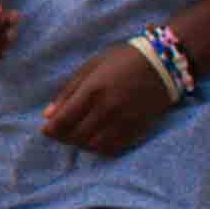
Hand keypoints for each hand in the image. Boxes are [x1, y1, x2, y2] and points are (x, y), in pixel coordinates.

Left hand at [38, 43, 173, 155]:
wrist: (163, 62)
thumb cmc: (122, 60)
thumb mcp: (91, 67)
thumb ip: (68, 91)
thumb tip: (48, 115)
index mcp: (93, 90)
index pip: (64, 120)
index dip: (51, 130)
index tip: (46, 130)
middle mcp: (108, 108)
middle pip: (77, 136)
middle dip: (63, 138)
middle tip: (60, 133)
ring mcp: (124, 120)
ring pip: (94, 145)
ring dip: (81, 144)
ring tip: (78, 135)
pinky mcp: (138, 127)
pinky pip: (114, 148)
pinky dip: (100, 148)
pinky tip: (96, 139)